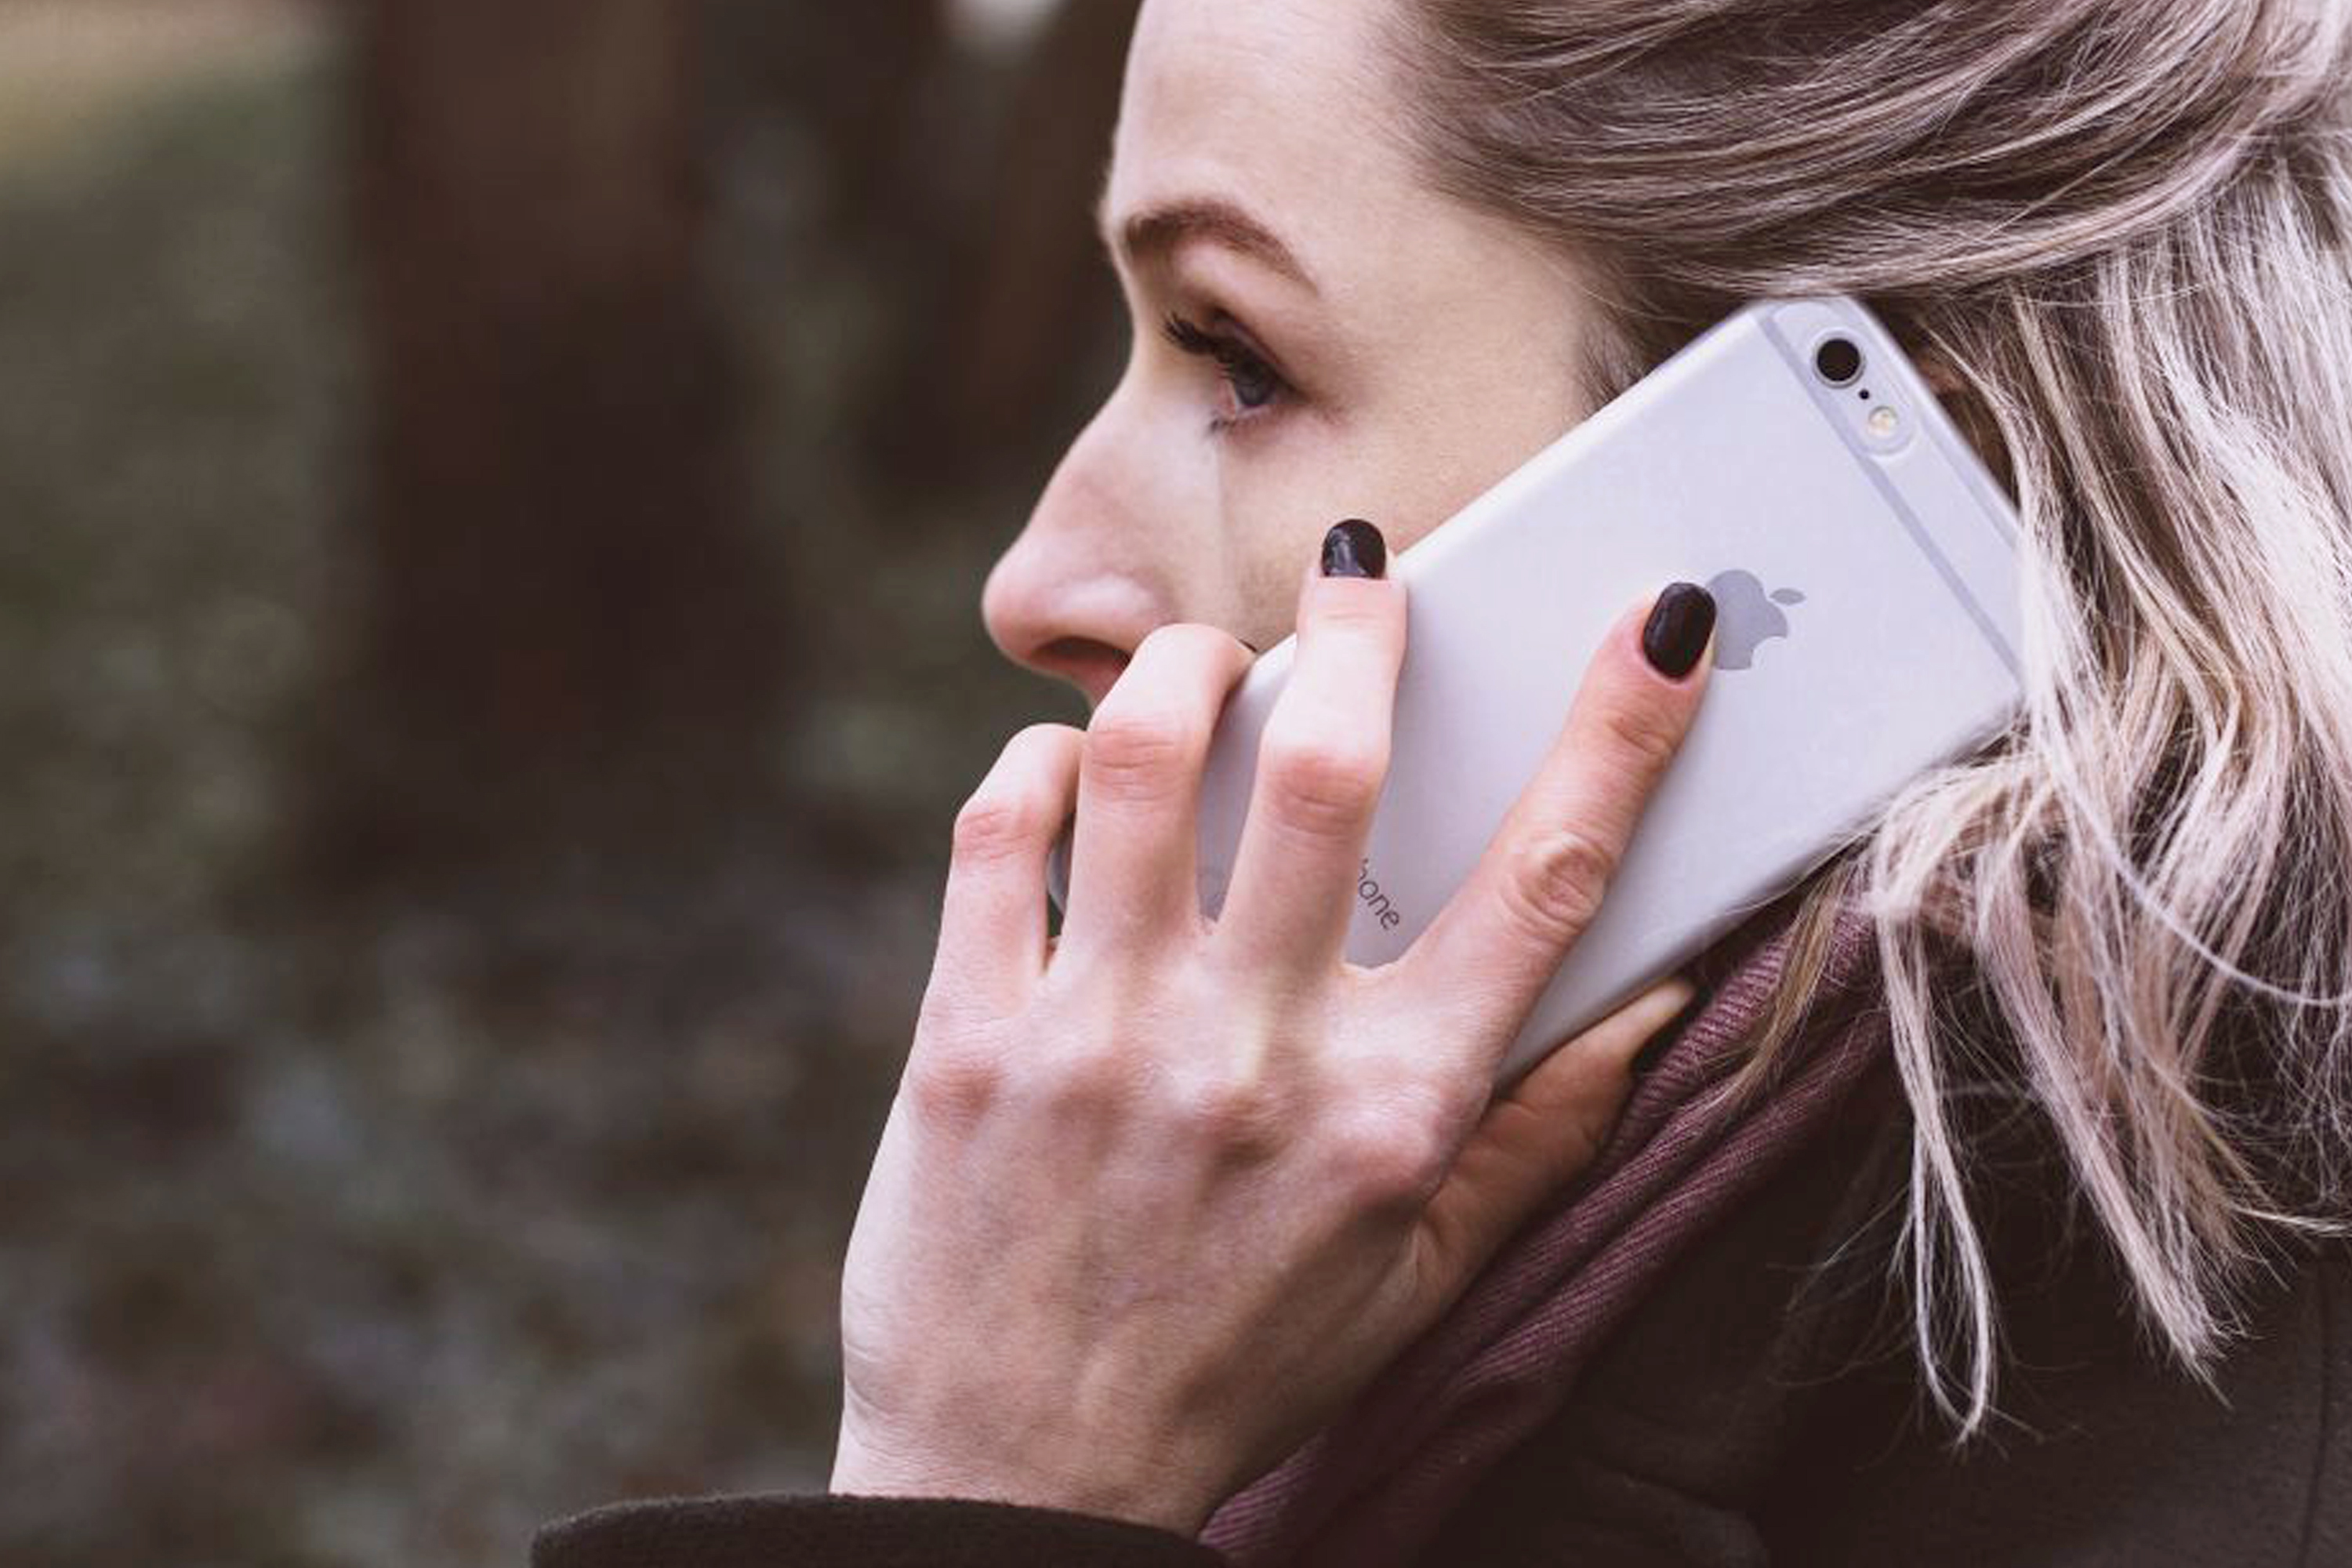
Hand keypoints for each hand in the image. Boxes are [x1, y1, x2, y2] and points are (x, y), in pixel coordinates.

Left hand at [831, 531, 1715, 1532]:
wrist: (1018, 1481)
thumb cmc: (1242, 1365)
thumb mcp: (1426, 1274)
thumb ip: (1545, 1129)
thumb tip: (1659, 991)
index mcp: (1395, 1113)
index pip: (1546, 883)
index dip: (1622, 731)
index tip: (1666, 619)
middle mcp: (1254, 1058)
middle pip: (1328, 772)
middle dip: (1363, 633)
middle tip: (1366, 576)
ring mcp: (1100, 1040)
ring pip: (1140, 761)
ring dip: (1186, 671)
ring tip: (1211, 664)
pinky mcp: (967, 1039)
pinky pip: (999, 832)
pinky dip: (1037, 761)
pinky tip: (1068, 767)